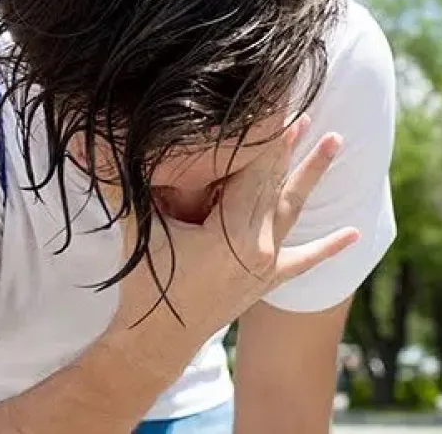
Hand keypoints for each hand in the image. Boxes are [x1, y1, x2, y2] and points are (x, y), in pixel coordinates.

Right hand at [109, 115, 359, 347]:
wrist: (156, 341)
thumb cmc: (146, 286)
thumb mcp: (138, 230)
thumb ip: (121, 185)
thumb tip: (87, 147)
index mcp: (230, 231)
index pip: (252, 169)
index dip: (264, 133)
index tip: (277, 101)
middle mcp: (257, 245)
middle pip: (274, 182)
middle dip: (288, 142)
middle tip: (304, 104)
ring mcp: (266, 263)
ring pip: (293, 208)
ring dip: (312, 174)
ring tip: (336, 139)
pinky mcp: (267, 279)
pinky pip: (304, 260)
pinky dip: (328, 248)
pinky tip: (353, 234)